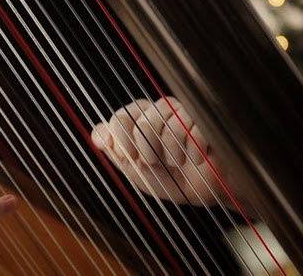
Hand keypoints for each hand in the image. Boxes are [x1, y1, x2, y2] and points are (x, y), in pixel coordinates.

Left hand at [91, 97, 228, 206]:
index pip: (121, 118)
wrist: (202, 192)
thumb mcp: (134, 169)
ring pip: (169, 125)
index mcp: (139, 118)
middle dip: (147, 150)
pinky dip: (192, 150)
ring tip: (177, 163)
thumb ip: (114, 150)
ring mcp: (183, 113)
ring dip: (171, 153)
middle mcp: (159, 110)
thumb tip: (97, 137)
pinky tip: (196, 159)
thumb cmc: (167, 179)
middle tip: (155, 162)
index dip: (122, 140)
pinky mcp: (206, 120)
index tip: (130, 158)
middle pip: (144, 122)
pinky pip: (193, 129)